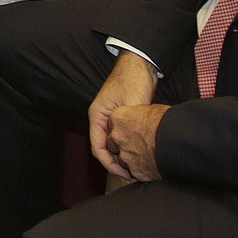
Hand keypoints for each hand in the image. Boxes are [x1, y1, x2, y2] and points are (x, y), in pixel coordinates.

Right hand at [88, 52, 158, 179]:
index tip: (123, 173)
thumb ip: (127, 124)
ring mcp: (110, 118)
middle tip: (132, 174)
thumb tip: (130, 144)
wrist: (140, 63)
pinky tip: (137, 152)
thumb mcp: (131, 103)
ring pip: (112, 143)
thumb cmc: (132, 79)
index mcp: (97, 116)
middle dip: (115, 163)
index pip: (98, 148)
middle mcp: (100, 119)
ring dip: (121, 155)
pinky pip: (120, 137)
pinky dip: (126, 146)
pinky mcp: (120, 117)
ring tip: (135, 166)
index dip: (109, 164)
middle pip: (103, 148)